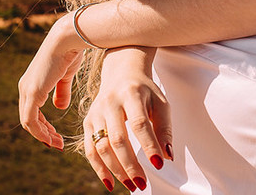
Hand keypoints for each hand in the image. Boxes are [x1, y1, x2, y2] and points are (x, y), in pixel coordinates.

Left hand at [17, 15, 86, 147]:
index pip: (32, 112)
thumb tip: (59, 107)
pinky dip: (40, 133)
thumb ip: (61, 92)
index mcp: (32, 83)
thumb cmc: (69, 53)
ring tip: (57, 144)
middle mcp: (25, 88)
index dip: (44, 126)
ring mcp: (27, 91)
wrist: (68, 40)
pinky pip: (31, 120)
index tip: (56, 136)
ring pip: (29, 123)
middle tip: (57, 143)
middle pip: (29, 119)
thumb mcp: (65, 76)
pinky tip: (52, 138)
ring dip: (43, 136)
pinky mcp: (32, 93)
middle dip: (43, 134)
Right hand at [82, 48, 172, 192]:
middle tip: (142, 184)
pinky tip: (111, 184)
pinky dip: (99, 169)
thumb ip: (164, 129)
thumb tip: (167, 157)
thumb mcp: (160, 103)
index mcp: (131, 94)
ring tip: (132, 186)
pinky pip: (90, 150)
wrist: (121, 73)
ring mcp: (96, 113)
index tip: (159, 165)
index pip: (139, 123)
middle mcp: (110, 103)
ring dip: (116, 171)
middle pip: (118, 139)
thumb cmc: (145, 92)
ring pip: (102, 147)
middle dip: (130, 165)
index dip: (149, 145)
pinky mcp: (88, 122)